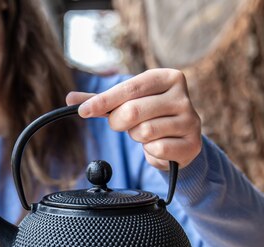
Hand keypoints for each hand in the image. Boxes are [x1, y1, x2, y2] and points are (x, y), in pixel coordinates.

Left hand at [66, 69, 201, 169]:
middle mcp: (182, 95)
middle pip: (133, 110)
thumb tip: (70, 99)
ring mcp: (190, 120)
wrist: (180, 142)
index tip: (82, 111)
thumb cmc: (151, 117)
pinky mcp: (192, 144)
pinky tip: (158, 145)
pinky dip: (150, 151)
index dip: (103, 100)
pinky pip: (156, 149)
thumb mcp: (128, 103)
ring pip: (144, 132)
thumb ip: (101, 101)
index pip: (129, 87)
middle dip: (118, 122)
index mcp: (167, 77)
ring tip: (145, 133)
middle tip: (121, 124)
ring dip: (136, 137)